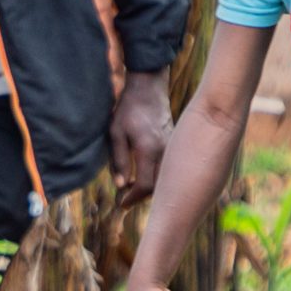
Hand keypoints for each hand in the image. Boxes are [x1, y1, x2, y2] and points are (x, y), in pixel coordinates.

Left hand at [109, 72, 171, 206]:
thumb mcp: (115, 132)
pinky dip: (158, 176)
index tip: (122, 204)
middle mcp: (164, 151)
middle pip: (158, 186)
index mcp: (148, 149)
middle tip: (126, 198)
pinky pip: (168, 166)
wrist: (149, 87)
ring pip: (165, 178)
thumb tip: (120, 186)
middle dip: (142, 197)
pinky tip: (144, 174)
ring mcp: (172, 147)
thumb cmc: (128, 108)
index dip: (133, 198)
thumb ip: (118, 160)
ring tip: (133, 187)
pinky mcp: (174, 143)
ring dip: (151, 187)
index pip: (145, 185)